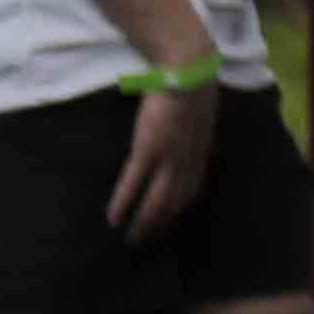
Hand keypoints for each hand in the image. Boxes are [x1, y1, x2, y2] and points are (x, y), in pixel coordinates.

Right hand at [106, 77, 219, 240]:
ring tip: (129, 238)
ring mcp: (168, 158)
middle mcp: (187, 163)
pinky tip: (112, 218)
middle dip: (158, 226)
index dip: (176, 212)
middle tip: (143, 241)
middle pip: (173, 204)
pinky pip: (134, 183)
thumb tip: (186, 141)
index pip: (190, 193)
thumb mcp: (199, 116)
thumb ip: (193, 135)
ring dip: (142, 223)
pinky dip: (123, 203)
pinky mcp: (148, 150)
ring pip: (156, 201)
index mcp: (200, 155)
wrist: (187, 72)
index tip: (164, 225)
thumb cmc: (191, 87)